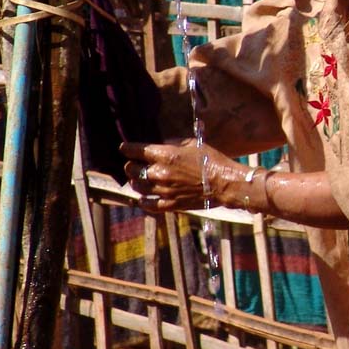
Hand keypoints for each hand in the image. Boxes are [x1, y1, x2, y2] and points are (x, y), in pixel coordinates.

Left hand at [121, 140, 247, 212]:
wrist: (224, 183)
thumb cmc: (211, 160)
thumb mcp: (192, 143)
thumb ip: (172, 143)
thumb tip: (161, 145)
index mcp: (165, 155)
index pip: (135, 150)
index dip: (127, 148)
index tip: (124, 148)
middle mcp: (160, 173)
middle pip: (132, 169)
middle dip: (130, 165)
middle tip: (133, 163)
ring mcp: (163, 191)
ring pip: (137, 187)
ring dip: (136, 181)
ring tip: (139, 179)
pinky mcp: (169, 205)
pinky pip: (148, 205)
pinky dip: (143, 200)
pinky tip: (143, 197)